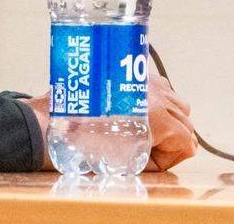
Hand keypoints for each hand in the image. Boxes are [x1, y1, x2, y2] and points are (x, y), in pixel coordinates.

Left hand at [21, 74, 197, 172]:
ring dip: (166, 117)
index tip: (147, 161)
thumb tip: (157, 158)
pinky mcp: (127, 72)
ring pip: (174, 101)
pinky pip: (157, 85)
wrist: (47, 124)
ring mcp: (143, 79)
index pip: (185, 142)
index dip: (168, 158)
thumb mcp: (121, 160)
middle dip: (170, 138)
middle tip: (145, 149)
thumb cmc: (81, 144)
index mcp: (157, 117)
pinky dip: (155, 99)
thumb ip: (147, 159)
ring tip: (142, 129)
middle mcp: (155, 94)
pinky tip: (134, 110)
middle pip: (184, 121)